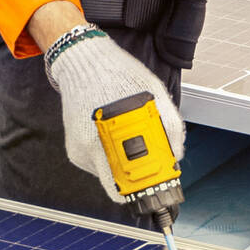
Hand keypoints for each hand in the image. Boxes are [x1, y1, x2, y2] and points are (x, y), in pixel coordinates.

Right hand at [44, 28, 183, 203]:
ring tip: (130, 139)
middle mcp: (88, 147)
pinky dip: (110, 155)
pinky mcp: (74, 148)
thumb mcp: (154, 94)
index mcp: (107, 136)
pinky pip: (97, 163)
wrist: (82, 61)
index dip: (144, 188)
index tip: (158, 185)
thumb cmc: (117, 73)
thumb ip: (169, 125)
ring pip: (108, 173)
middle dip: (136, 178)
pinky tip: (114, 135)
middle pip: (116, 184)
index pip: (123, 182)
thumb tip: (176, 153)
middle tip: (151, 167)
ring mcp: (79, 149)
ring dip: (123, 164)